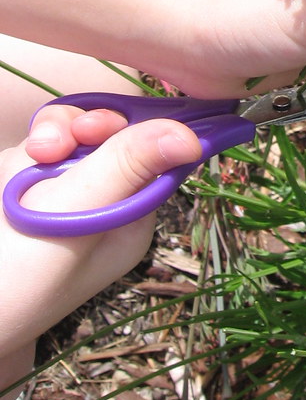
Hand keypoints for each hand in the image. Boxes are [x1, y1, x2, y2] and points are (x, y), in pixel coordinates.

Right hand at [0, 107, 200, 399]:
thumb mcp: (75, 215)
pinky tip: (8, 176)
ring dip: (50, 136)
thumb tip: (193, 138)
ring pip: (71, 135)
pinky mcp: (25, 188)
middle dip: (82, 130)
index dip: (133, 129)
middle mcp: (102, 205)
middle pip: (111, 135)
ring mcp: (61, 196)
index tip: (102, 126)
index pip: (154, 155)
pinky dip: (24, 154)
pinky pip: (37, 148)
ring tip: (34, 155)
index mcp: (130, 220)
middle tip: (53, 147)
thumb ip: (127, 167)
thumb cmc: (14, 274)